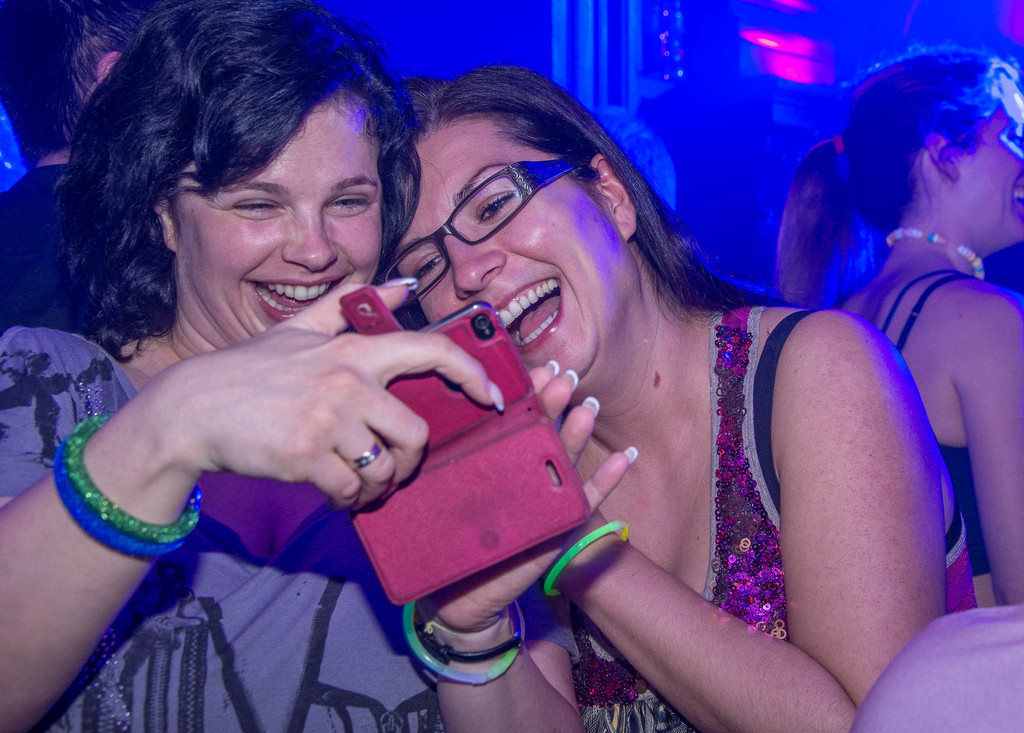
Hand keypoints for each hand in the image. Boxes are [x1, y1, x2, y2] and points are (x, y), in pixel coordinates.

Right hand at [112, 280, 502, 510]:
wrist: (192, 409)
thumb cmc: (249, 370)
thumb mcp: (298, 329)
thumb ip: (352, 305)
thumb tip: (406, 286)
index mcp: (352, 350)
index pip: (431, 350)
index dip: (472, 373)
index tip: (493, 396)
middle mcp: (347, 381)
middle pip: (415, 432)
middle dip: (412, 461)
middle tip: (394, 468)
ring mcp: (328, 419)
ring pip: (386, 468)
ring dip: (379, 486)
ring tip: (360, 485)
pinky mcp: (306, 456)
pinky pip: (352, 491)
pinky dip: (350, 500)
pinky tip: (335, 494)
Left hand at [417, 362, 632, 631]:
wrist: (456, 596)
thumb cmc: (445, 542)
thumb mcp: (439, 497)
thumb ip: (437, 467)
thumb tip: (417, 427)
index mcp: (494, 461)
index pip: (511, 418)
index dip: (522, 393)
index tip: (527, 369)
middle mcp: (522, 473)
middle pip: (542, 430)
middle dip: (552, 401)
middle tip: (561, 377)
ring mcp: (544, 497)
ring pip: (566, 458)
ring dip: (578, 432)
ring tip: (586, 408)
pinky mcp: (558, 526)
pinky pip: (586, 500)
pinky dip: (607, 479)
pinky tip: (624, 457)